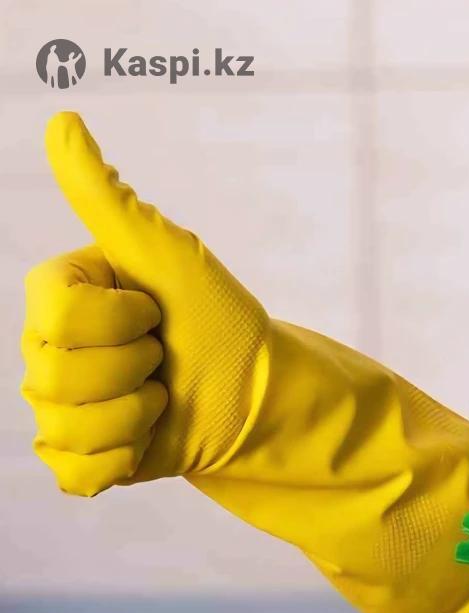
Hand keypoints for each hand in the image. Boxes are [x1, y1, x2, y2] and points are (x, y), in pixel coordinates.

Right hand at [22, 112, 268, 494]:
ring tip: (161, 396)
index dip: (118, 320)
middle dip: (133, 369)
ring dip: (136, 414)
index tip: (153, 311)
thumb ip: (107, 198)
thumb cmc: (220, 318)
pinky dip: (123, 459)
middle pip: (53, 376)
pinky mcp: (79, 456)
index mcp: (59, 296)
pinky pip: (73, 472)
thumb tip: (62, 120)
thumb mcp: (168, 255)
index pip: (54, 315)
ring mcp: (58, 406)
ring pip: (65, 425)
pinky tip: (148, 437)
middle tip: (162, 356)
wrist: (258, 393)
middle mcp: (46, 349)